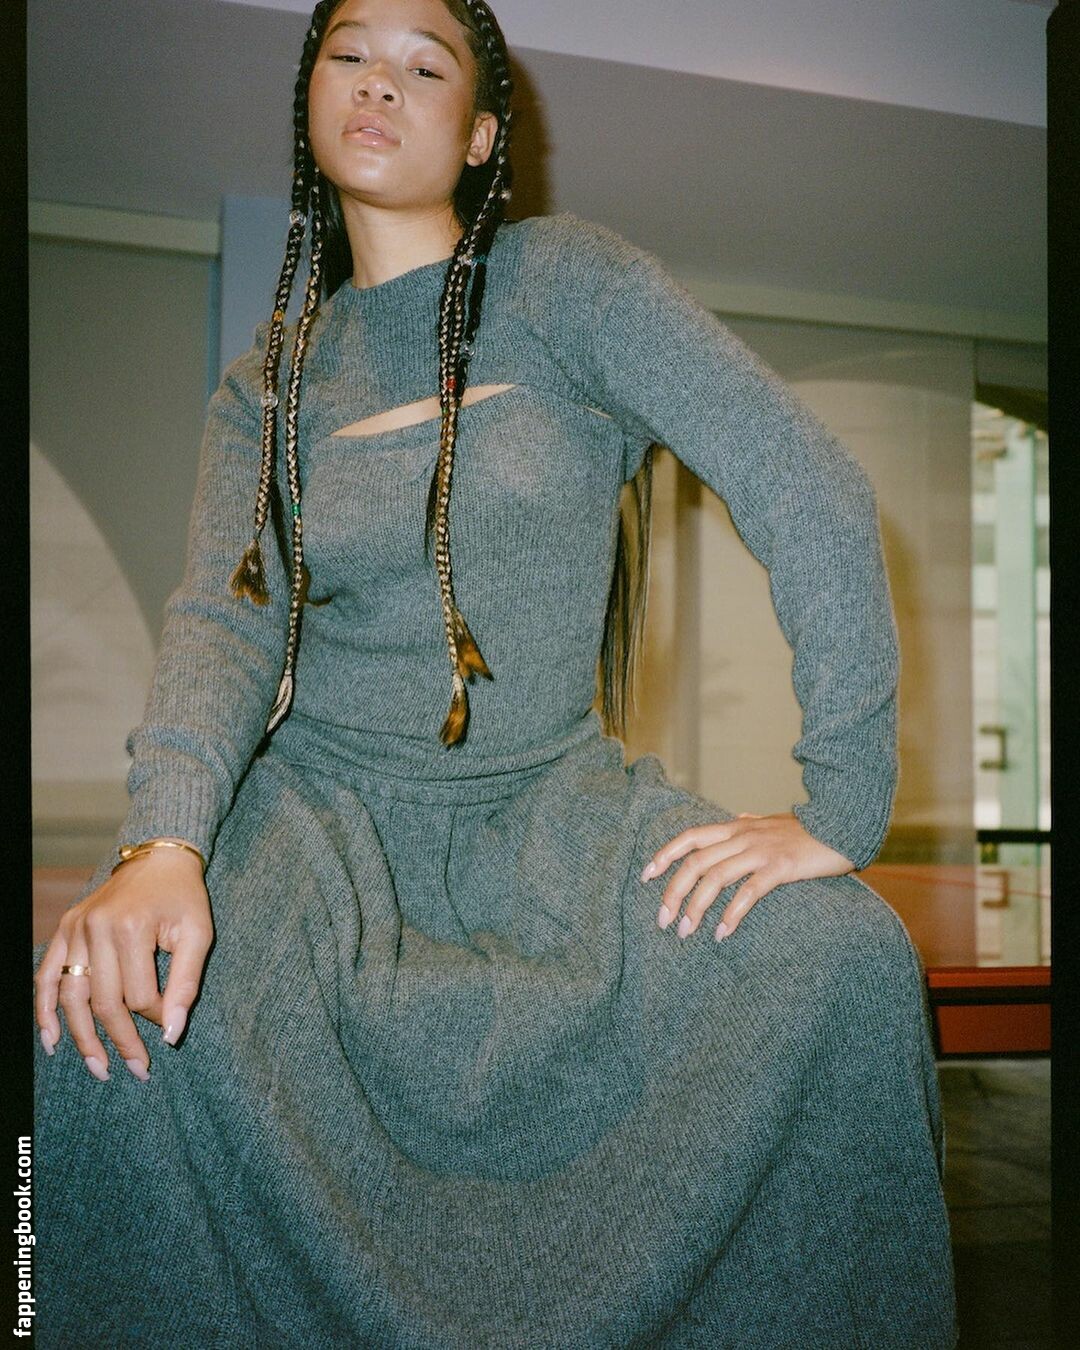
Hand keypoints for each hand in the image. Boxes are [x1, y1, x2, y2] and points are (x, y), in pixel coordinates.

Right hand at [34, 848, 213, 1081]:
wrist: (159, 859)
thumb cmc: (183, 898)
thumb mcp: (199, 934)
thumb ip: (187, 984)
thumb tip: (172, 1035)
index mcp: (132, 929)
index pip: (140, 995)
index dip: (157, 1016)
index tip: (170, 1020)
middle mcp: (97, 929)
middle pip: (104, 1002)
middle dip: (122, 1040)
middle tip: (137, 1070)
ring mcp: (75, 929)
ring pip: (71, 997)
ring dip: (82, 1038)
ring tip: (99, 1068)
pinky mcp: (64, 929)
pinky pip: (47, 977)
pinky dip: (46, 1010)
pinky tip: (53, 1041)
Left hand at [641, 812, 854, 940]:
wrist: (843, 825)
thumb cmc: (806, 830)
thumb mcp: (772, 822)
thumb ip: (750, 822)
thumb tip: (737, 818)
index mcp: (736, 826)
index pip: (690, 837)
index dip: (665, 854)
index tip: (646, 876)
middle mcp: (742, 836)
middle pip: (695, 862)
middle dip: (673, 892)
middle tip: (662, 920)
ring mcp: (760, 851)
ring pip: (715, 878)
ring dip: (696, 907)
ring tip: (685, 932)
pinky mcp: (780, 868)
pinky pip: (748, 892)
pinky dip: (731, 914)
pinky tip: (722, 932)